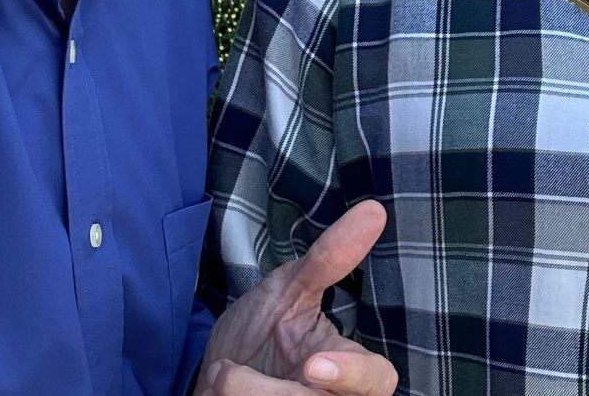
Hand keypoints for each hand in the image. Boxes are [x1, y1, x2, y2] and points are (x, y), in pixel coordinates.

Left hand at [195, 200, 397, 395]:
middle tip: (231, 376)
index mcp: (345, 367)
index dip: (354, 377)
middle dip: (270, 393)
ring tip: (220, 376)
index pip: (377, 380)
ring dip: (241, 395)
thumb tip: (373, 210)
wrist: (210, 375)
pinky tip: (217, 392)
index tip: (313, 364)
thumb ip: (330, 258)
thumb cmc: (260, 331)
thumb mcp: (290, 289)